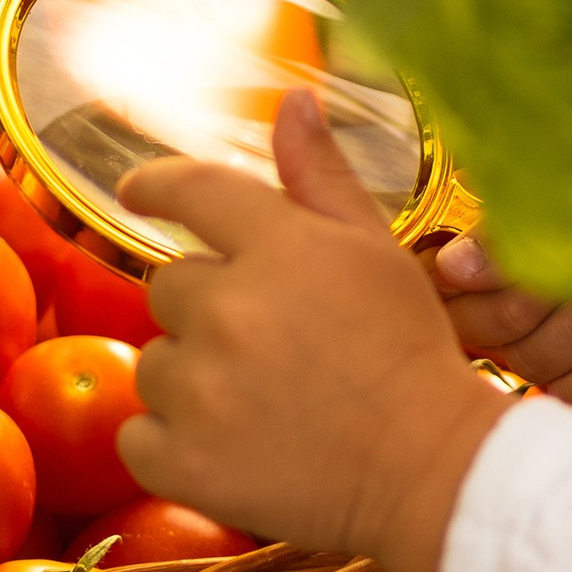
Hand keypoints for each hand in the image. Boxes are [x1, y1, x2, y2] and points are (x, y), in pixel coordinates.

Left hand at [114, 90, 511, 571]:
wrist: (433, 472)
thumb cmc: (412, 356)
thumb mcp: (377, 252)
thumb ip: (321, 177)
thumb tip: (292, 99)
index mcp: (280, 245)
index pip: (190, 190)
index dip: (156, 185)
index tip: (138, 190)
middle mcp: (230, 308)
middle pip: (168, 286)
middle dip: (209, 310)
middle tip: (272, 346)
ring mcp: (201, 389)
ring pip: (153, 363)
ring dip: (191, 379)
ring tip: (262, 403)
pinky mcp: (183, 460)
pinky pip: (138, 435)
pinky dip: (171, 444)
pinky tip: (230, 448)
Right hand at [435, 129, 571, 412]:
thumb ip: (517, 228)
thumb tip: (451, 270)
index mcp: (505, 235)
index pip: (447, 284)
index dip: (472, 287)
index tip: (504, 271)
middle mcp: (521, 291)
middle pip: (484, 331)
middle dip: (530, 307)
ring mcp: (563, 338)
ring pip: (532, 364)